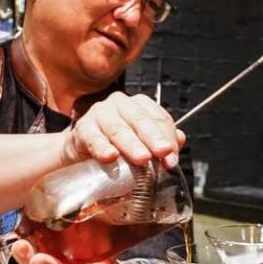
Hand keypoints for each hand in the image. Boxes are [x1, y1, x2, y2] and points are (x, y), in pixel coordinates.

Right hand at [61, 92, 186, 168]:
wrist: (82, 153)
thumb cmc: (115, 146)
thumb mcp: (141, 144)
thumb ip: (162, 141)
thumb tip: (180, 139)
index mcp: (138, 105)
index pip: (158, 117)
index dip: (167, 137)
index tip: (171, 157)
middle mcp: (119, 104)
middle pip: (140, 119)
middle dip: (153, 138)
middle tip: (162, 153)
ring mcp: (99, 114)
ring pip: (118, 128)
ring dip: (131, 144)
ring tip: (142, 158)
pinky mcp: (82, 128)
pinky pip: (93, 137)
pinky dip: (102, 147)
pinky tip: (110, 157)